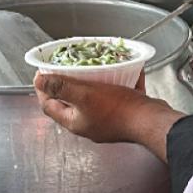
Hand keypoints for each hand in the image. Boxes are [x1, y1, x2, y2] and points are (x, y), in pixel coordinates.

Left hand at [34, 72, 183, 161]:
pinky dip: (119, 84)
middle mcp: (88, 124)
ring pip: (94, 98)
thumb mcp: (84, 95)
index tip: (42, 74)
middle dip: (68, 83)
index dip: (42, 89)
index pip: (48, 105)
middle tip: (68, 68)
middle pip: (70, 101)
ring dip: (94, 82)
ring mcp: (106, 121)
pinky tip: (127, 72)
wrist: (153, 122)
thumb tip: (39, 82)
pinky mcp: (123, 115)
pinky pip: (117, 97)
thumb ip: (60, 88)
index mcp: (74, 122)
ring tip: (96, 68)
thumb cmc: (119, 111)